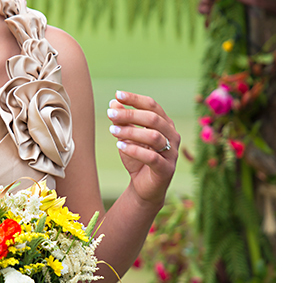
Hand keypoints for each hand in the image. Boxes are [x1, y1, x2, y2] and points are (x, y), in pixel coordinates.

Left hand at [106, 90, 177, 206]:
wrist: (144, 187)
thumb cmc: (137, 159)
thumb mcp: (127, 138)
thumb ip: (122, 121)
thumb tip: (113, 103)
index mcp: (165, 124)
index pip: (152, 106)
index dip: (135, 99)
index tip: (117, 95)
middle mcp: (172, 136)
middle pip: (153, 119)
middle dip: (130, 114)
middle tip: (110, 113)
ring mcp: (172, 153)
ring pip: (154, 137)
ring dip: (131, 131)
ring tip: (112, 130)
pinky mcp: (166, 169)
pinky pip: (152, 157)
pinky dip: (135, 150)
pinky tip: (120, 146)